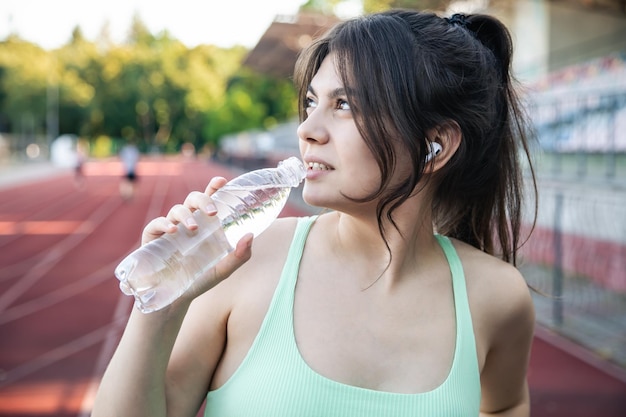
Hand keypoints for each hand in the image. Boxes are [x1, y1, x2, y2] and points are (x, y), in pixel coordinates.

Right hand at [139, 177, 252, 301]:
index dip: (214, 187)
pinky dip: (164, 223)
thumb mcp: (223, 270)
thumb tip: (251, 235)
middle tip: (213, 212)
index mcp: (205, 224)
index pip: (209, 199)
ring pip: (177, 209)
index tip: (222, 182)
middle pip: (193, 199)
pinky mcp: (152, 238)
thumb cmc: (199, 281)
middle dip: (203, 199)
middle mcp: (188, 222)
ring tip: (194, 228)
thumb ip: (240, 256)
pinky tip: (173, 230)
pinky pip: (156, 224)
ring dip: (186, 215)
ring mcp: (169, 228)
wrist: (174, 300)